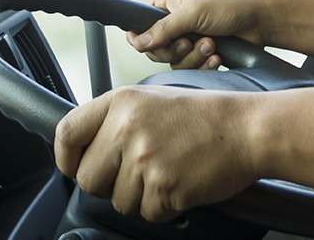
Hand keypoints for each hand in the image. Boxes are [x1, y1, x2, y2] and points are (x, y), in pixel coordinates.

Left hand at [54, 85, 260, 221]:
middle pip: (87, 178)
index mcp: (122, 102)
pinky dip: (164, 206)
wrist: (247, 129)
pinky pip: (147, 213)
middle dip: (109, 184)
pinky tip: (181, 183)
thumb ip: (116, 120)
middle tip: (138, 172)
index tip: (75, 165)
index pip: (67, 133)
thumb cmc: (205, 116)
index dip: (66, 157)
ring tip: (168, 171)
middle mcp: (128, 128)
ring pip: (117, 201)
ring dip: (140, 196)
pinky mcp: (163, 186)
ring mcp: (144, 159)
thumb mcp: (154, 99)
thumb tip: (83, 149)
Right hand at [128, 0, 266, 69]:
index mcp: (168, 5)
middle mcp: (175, 24)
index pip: (139, 24)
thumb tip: (137, 43)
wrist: (261, 20)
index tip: (148, 45)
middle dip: (174, 50)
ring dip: (193, 58)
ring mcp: (189, 41)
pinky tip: (218, 58)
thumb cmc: (228, 6)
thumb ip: (164, 28)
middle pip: (155, 50)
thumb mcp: (193, 13)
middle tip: (190, 42)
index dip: (140, 37)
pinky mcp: (202, 56)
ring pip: (174, 63)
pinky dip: (204, 66)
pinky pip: (192, 70)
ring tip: (212, 45)